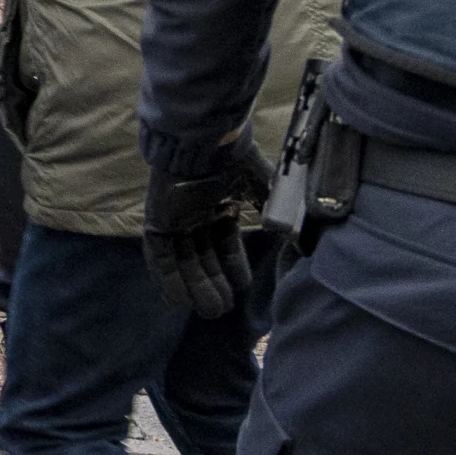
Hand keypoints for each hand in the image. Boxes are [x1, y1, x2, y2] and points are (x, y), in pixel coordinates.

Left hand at [142, 148, 267, 316]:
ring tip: (212, 312)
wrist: (204, 142)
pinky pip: (160, 256)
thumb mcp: (265, 186)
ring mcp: (175, 217)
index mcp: (219, 203)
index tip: (243, 287)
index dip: (234, 265)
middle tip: (224, 309)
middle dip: (214, 283)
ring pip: (184, 260)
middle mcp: (196, 212)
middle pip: (203, 255)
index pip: (225, 241)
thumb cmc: (234, 159)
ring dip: (196, 287)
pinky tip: (180, 301)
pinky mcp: (156, 220)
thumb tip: (299, 239)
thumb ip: (278, 212)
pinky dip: (168, 278)